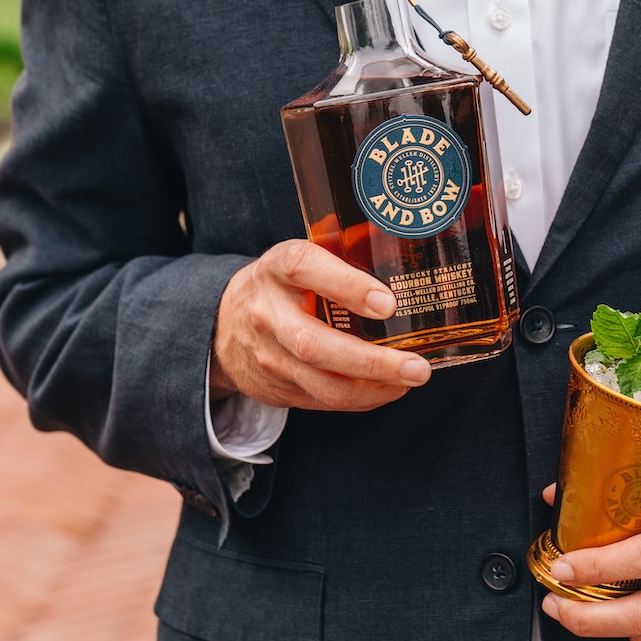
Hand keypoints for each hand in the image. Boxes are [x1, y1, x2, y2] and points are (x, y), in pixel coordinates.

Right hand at [210, 240, 429, 410]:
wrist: (222, 324)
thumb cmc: (281, 285)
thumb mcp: (299, 257)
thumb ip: (340, 248)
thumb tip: (400, 240)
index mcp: (277, 268)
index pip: (305, 269)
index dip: (347, 286)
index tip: (388, 303)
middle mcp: (267, 312)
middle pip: (315, 345)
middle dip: (372, 362)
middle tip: (417, 366)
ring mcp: (269, 355)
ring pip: (322, 384)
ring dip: (373, 389)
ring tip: (411, 380)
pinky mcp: (276, 387)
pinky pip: (323, 400)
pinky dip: (361, 398)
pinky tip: (388, 389)